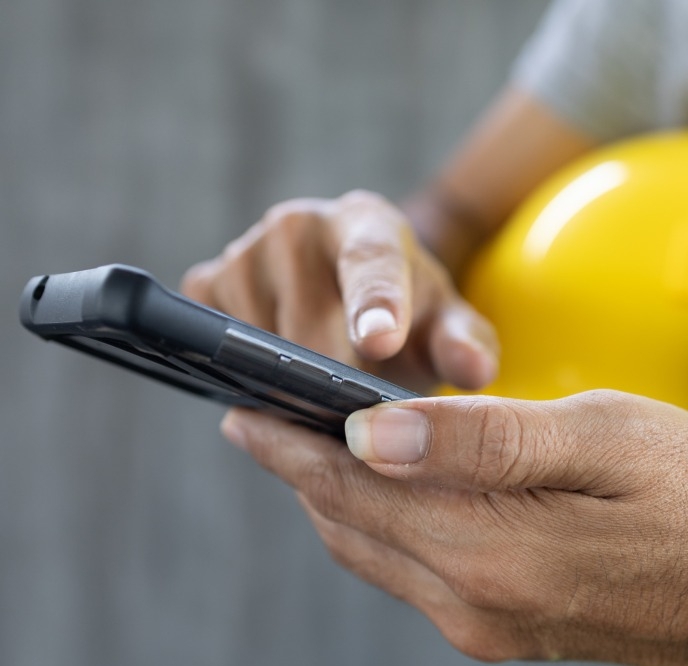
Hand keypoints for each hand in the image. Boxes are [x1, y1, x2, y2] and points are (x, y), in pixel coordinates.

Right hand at [181, 190, 498, 390]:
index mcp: (367, 223)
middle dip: (334, 382)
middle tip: (358, 411)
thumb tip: (473, 370)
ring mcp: (244, 251)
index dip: (375, 306)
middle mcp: (299, 225)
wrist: (353, 303)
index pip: (371, 263)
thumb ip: (465, 345)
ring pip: (261, 350)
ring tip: (319, 387)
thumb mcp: (446, 329)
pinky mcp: (205, 283)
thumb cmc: (407, 316)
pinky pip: (218, 348)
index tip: (379, 345)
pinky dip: (246, 374)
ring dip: (290, 384)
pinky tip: (276, 374)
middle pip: (309, 330)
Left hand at [220, 390, 687, 665]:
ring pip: (374, 552)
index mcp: (488, 550)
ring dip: (335, 498)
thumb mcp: (599, 437)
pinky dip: (380, 525)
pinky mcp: (505, 628)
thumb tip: (370, 431)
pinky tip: (383, 491)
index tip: (242, 412)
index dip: (289, 446)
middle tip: (265, 421)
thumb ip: (479, 437)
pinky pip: (412, 572)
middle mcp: (472, 602)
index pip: (350, 487)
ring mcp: (486, 624)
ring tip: (309, 449)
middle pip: (349, 524)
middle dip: (299, 470)